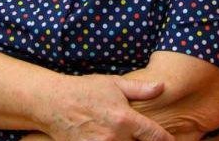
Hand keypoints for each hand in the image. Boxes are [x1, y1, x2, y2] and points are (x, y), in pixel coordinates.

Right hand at [43, 74, 173, 140]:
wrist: (53, 103)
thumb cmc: (84, 90)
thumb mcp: (114, 84)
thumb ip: (140, 89)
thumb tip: (162, 86)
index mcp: (124, 118)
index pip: (153, 135)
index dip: (166, 140)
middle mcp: (114, 136)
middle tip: (145, 138)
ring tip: (124, 137)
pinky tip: (113, 140)